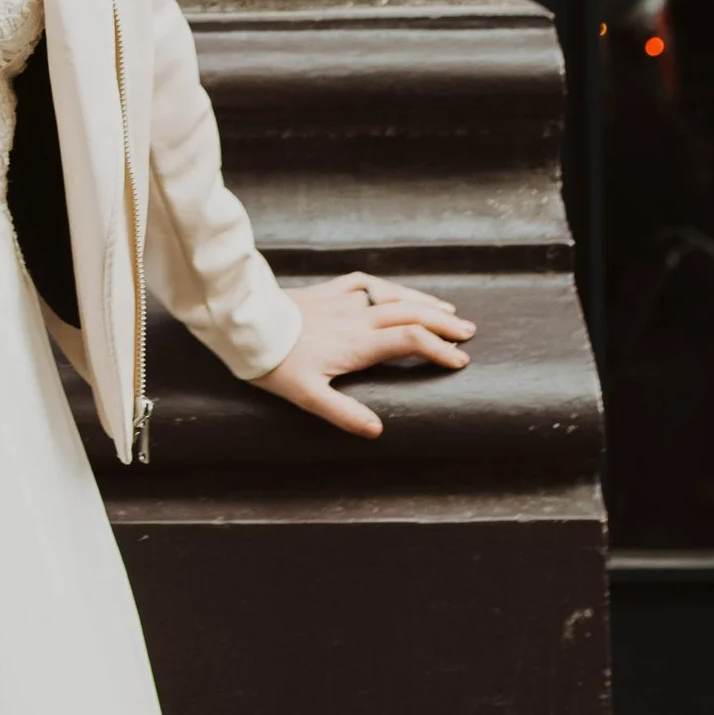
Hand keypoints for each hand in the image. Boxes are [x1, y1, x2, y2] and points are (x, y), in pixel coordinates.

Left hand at [259, 271, 475, 440]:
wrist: (246, 324)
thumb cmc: (275, 364)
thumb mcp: (307, 397)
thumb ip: (343, 413)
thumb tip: (377, 431)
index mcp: (358, 343)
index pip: (410, 341)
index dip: (438, 350)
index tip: (460, 360)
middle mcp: (356, 317)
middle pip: (410, 314)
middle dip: (442, 322)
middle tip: (468, 331)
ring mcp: (342, 300)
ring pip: (391, 295)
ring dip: (422, 301)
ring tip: (445, 308)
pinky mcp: (326, 291)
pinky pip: (364, 283)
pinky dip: (386, 286)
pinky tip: (391, 289)